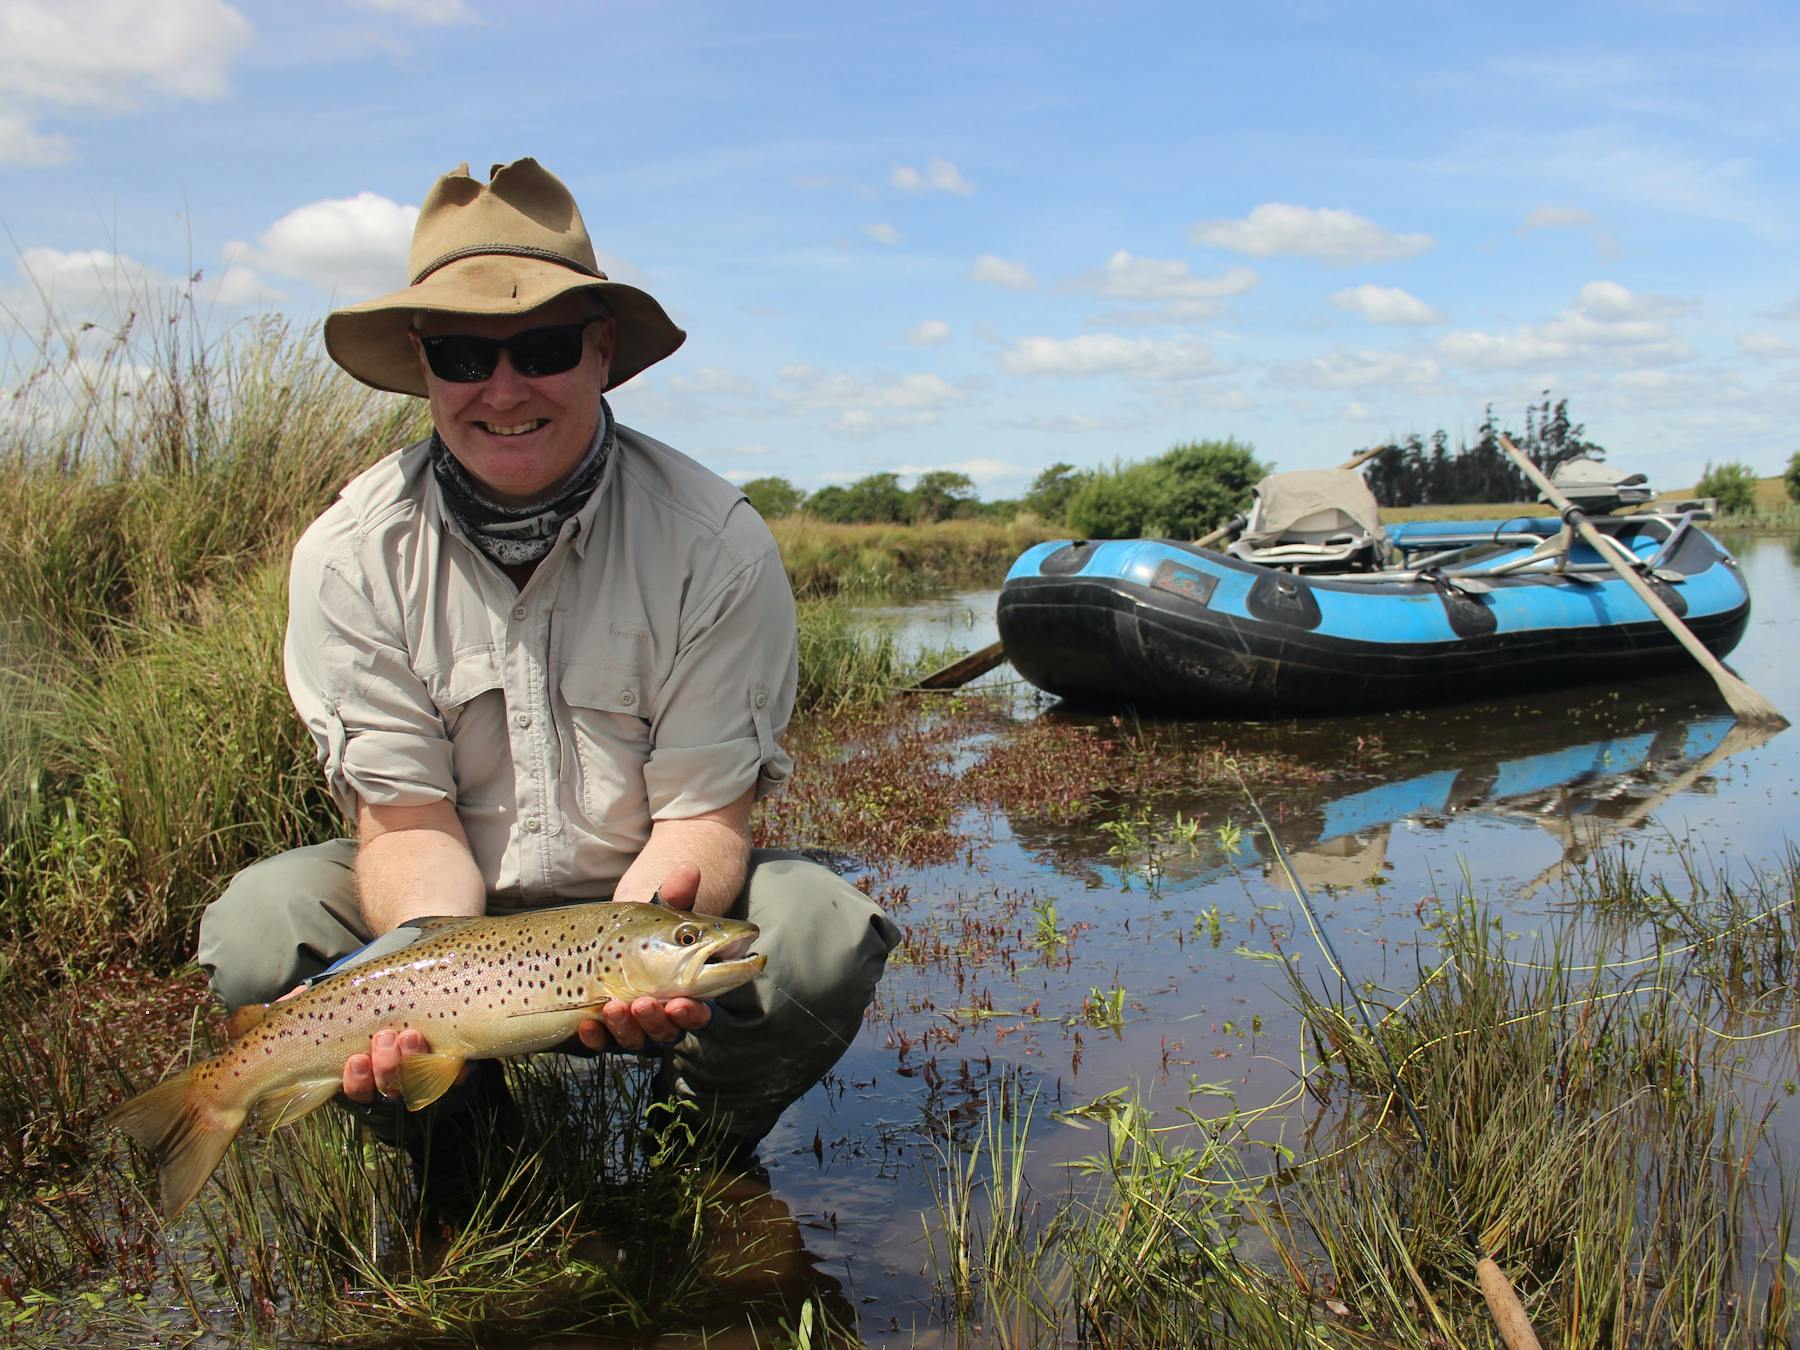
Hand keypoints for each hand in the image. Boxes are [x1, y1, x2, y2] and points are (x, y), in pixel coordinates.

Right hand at [274, 982, 459, 1105]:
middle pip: (389, 1088)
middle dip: (386, 1067)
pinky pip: (456, 1073)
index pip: (358, 1088)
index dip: (356, 1081)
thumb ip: (302, 1000)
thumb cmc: (368, 977)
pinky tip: (450, 1052)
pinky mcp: (454, 1054)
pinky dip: (450, 1066)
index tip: (354, 1060)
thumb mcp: (335, 986)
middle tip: (386, 1037)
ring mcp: (425, 1064)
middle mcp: (393, 1070)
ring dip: (413, 1061)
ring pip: (420, 1080)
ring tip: (410, 1033)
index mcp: (362, 1065)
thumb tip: (275, 1009)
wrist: (414, 954)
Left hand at [575, 862, 714, 1052]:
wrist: (610, 938)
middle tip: (646, 1004)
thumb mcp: (659, 911)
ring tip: (616, 1006)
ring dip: (628, 1027)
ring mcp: (632, 1023)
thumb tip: (689, 869)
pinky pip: (602, 1042)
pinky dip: (596, 1036)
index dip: (692, 1013)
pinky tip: (587, 1024)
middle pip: (667, 1031)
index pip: (698, 1013)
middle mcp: (663, 1014)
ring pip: (636, 1038)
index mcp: (686, 991)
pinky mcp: (605, 1027)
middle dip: (658, 1021)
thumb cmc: (646, 928)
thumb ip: (677, 895)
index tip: (682, 1002)